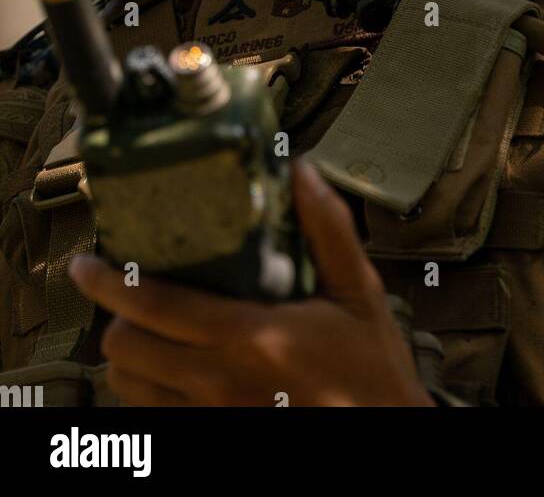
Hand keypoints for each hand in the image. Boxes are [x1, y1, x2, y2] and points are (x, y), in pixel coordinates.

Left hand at [68, 156, 435, 406]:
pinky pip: (154, 423)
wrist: (387, 437)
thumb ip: (327, 228)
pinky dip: (148, 396)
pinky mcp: (214, 445)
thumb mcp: (359, 292)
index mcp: (251, 337)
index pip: (154, 306)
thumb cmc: (373, 370)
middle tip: (128, 298)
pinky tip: (168, 376)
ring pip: (130, 391)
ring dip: (129, 360)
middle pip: (126, 349)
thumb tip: (299, 169)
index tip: (85, 265)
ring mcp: (213, 422)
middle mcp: (221, 384)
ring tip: (145, 335)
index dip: (108, 283)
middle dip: (118, 320)